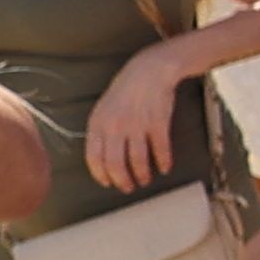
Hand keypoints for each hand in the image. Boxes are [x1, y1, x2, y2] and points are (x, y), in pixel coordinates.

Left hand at [82, 39, 194, 192]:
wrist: (149, 71)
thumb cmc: (125, 92)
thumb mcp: (103, 110)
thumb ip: (100, 133)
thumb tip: (102, 160)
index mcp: (99, 124)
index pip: (94, 158)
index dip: (101, 175)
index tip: (108, 183)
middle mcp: (116, 126)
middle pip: (116, 164)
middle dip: (122, 181)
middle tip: (128, 187)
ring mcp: (138, 125)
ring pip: (138, 160)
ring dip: (142, 175)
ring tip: (145, 180)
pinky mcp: (158, 123)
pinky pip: (160, 150)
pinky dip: (163, 162)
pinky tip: (164, 167)